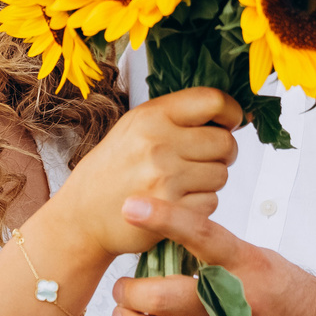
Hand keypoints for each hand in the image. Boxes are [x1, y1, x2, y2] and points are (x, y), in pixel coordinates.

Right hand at [50, 88, 241, 261]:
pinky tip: (177, 201)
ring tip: (182, 182)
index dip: (231, 113)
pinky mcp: (172, 211)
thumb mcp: (135, 127)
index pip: (214, 101)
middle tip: (204, 159)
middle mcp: (158, 143)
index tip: (230, 123)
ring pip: (221, 174)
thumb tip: (230, 114)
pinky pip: (211, 202)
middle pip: (226, 142)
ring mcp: (165, 178)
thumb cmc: (113, 168)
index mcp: (152, 116)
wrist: (83, 214)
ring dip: (209, 180)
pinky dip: (200, 204)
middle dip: (223, 152)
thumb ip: (177, 117)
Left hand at [111, 195, 311, 315]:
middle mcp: (240, 303)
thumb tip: (157, 245)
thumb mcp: (253, 258)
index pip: (201, 234)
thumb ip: (211, 255)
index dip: (163, 218)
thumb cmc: (282, 290)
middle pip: (166, 299)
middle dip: (130, 293)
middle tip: (122, 288)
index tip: (130, 208)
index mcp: (247, 264)